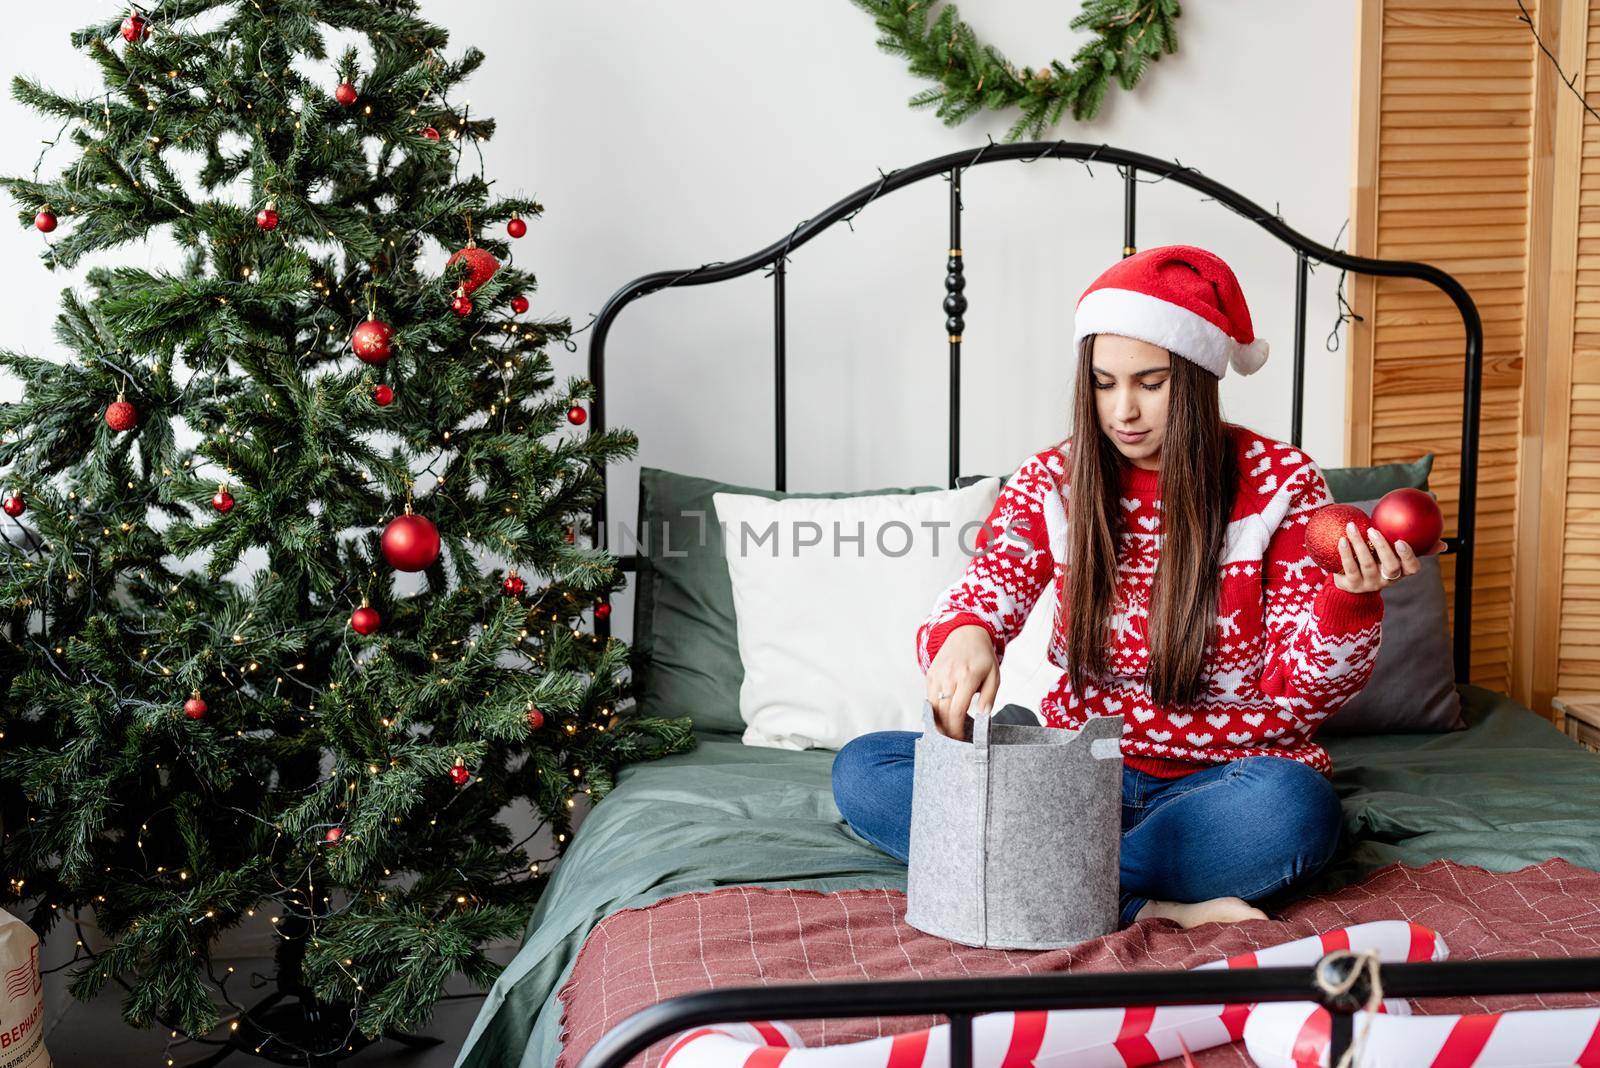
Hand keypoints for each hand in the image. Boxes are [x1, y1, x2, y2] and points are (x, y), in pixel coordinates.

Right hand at [926, 624, 998, 739]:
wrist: (965, 634)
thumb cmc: (982, 656)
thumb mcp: (994, 675)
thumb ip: (989, 697)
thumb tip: (983, 717)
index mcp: (967, 677)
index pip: (956, 711)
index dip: (957, 730)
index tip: (962, 739)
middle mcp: (949, 676)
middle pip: (942, 713)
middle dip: (948, 731)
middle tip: (956, 741)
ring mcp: (937, 675)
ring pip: (932, 708)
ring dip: (939, 724)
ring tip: (949, 732)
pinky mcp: (930, 675)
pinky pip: (929, 699)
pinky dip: (934, 711)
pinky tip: (943, 717)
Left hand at [1332, 520, 1444, 594]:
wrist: (1351, 582)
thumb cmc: (1377, 561)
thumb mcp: (1394, 556)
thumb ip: (1414, 547)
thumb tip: (1444, 544)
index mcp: (1401, 572)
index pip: (1411, 568)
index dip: (1408, 556)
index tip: (1400, 541)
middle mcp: (1387, 580)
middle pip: (1390, 566)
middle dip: (1383, 547)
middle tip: (1372, 530)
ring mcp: (1370, 584)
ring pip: (1367, 564)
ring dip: (1359, 544)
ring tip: (1351, 527)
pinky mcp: (1352, 585)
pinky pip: (1349, 568)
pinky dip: (1346, 553)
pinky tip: (1342, 539)